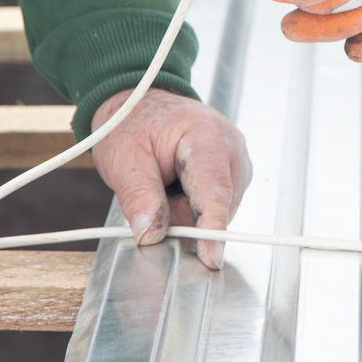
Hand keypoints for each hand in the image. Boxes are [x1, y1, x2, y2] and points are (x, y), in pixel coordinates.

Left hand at [91, 88, 250, 268]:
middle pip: (219, 206)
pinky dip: (193, 207)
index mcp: (207, 136)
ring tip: (166, 183)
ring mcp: (237, 162)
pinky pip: (216, 206)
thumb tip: (151, 234)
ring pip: (218, 211)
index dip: (212, 229)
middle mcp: (232, 149)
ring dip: (188, 212)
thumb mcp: (124, 160)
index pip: (214, 191)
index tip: (210, 258)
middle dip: (185, 216)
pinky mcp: (233, 175)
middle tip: (154, 191)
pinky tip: (177, 187)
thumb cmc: (133, 125)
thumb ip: (139, 197)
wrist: (141, 103)